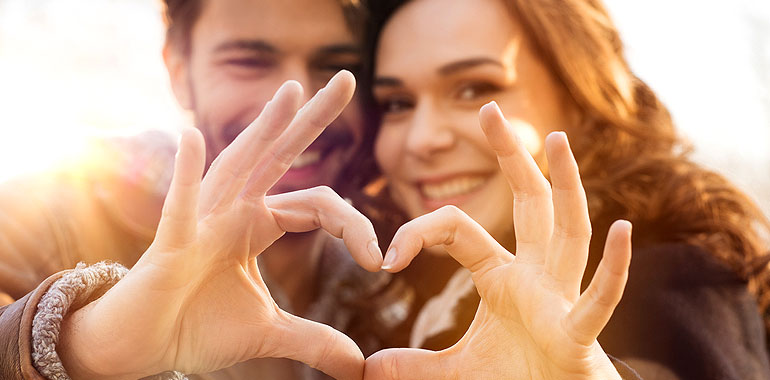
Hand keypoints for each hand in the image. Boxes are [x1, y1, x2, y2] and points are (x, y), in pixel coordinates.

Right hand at [58, 71, 382, 379]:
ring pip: (238, 165)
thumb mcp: (267, 332)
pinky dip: (186, 174)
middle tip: (349, 79)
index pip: (319, 205)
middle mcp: (234, 210)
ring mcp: (203, 219)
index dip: (355, 228)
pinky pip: (181, 204)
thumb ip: (312, 340)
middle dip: (314, 120)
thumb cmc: (197, 326)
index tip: (380, 261)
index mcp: (258, 223)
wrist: (144, 346)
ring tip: (293, 92)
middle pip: (281, 156)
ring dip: (264, 129)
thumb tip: (358, 364)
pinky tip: (191, 136)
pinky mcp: (172, 243)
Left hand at [365, 102, 631, 379]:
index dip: (420, 232)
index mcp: (502, 277)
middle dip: (511, 157)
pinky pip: (596, 297)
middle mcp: (536, 276)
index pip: (459, 229)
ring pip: (567, 232)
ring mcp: (561, 299)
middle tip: (489, 109)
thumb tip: (369, 368)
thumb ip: (415, 366)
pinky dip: (612, 267)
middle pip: (528, 204)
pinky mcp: (578, 333)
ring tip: (555, 139)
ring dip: (565, 186)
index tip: (385, 256)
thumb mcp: (455, 372)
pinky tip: (620, 229)